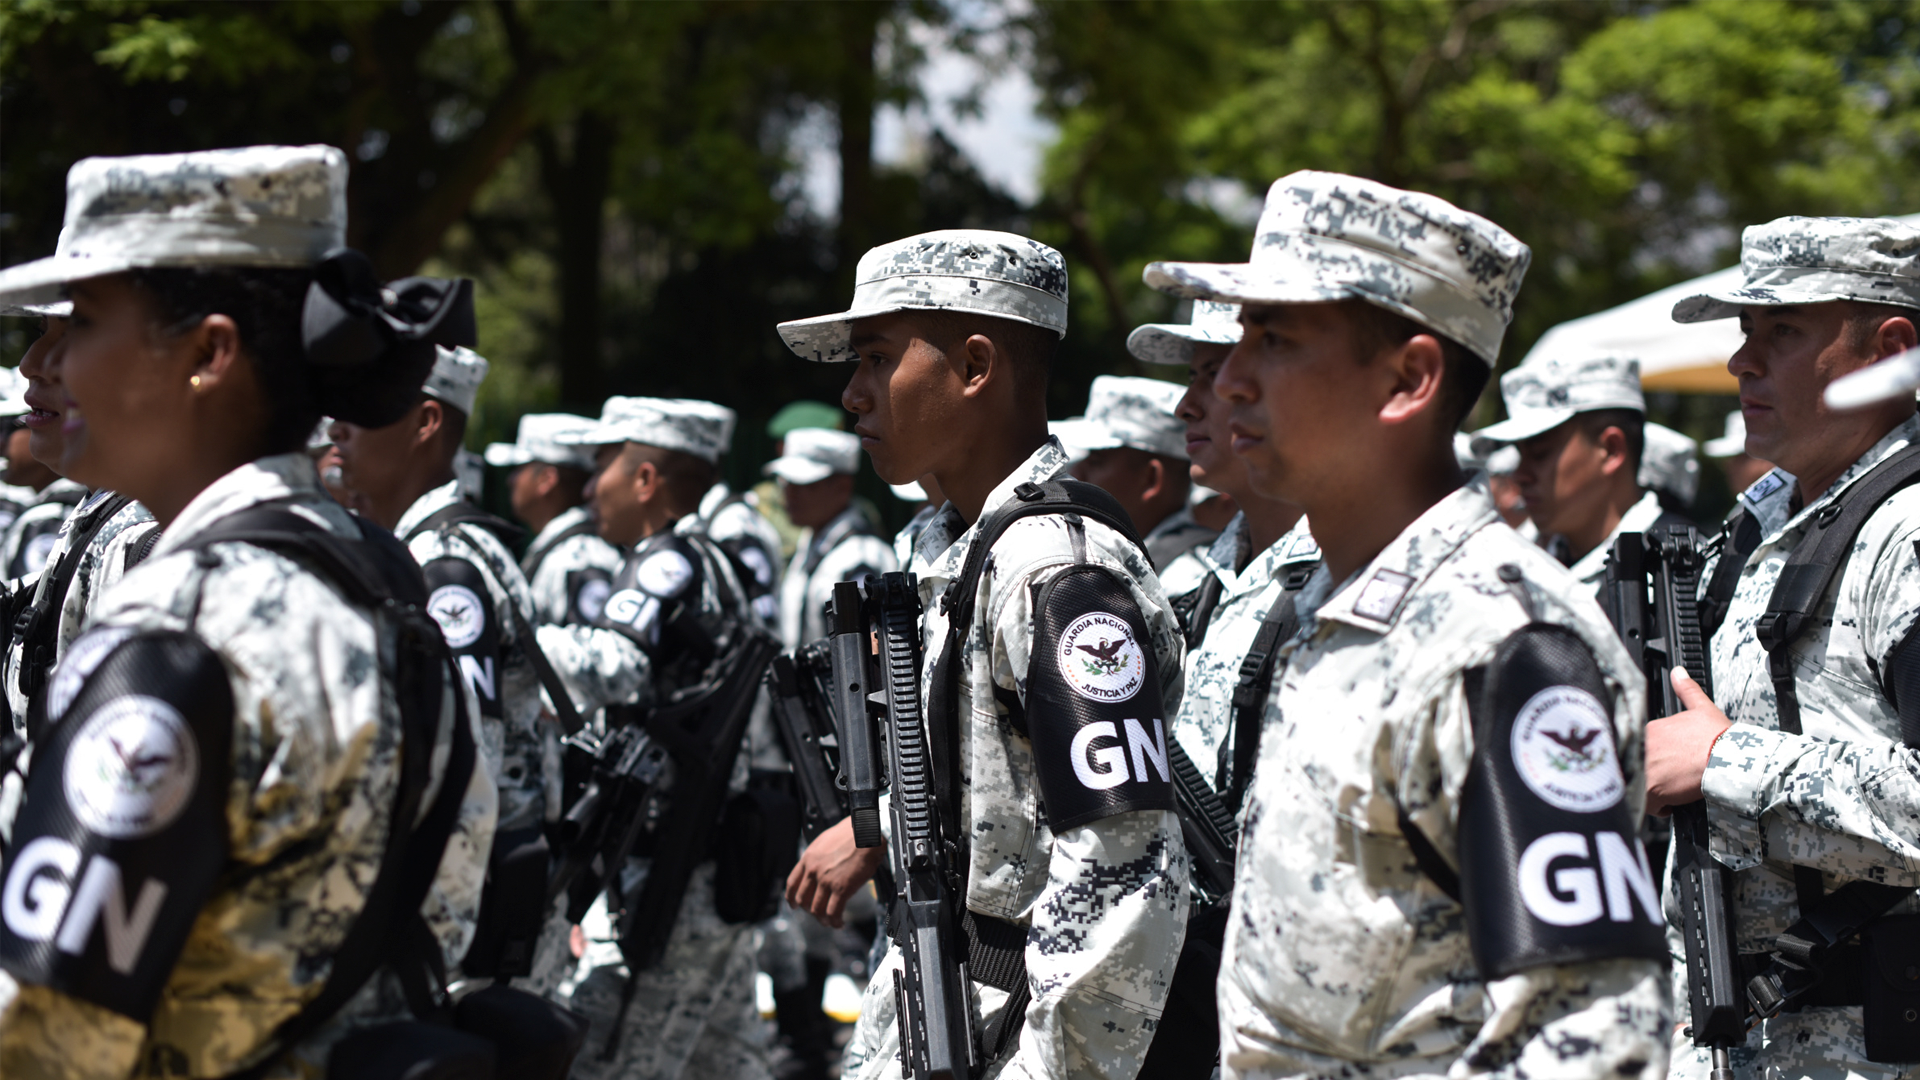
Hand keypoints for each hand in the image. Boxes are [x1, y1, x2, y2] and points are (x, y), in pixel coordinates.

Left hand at [786, 815, 884, 928]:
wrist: (866, 833)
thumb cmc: (852, 833)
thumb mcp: (826, 841)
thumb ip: (819, 857)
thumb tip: (822, 866)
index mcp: (808, 858)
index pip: (792, 883)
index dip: (791, 897)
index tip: (793, 904)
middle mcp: (813, 871)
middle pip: (803, 899)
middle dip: (808, 910)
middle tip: (816, 914)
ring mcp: (826, 881)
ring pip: (817, 909)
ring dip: (822, 919)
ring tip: (829, 922)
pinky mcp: (841, 889)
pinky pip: (833, 912)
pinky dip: (835, 921)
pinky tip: (838, 923)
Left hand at [1644, 666, 1731, 816]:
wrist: (1728, 761)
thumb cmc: (1717, 738)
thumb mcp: (1701, 708)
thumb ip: (1687, 689)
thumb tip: (1679, 673)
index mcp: (1650, 730)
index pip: (1644, 745)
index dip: (1658, 754)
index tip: (1671, 759)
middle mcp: (1643, 748)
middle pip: (1641, 763)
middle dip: (1654, 770)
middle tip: (1674, 775)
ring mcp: (1645, 769)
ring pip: (1641, 782)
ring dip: (1654, 787)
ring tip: (1673, 788)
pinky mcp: (1651, 791)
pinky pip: (1646, 802)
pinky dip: (1657, 805)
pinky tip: (1671, 802)